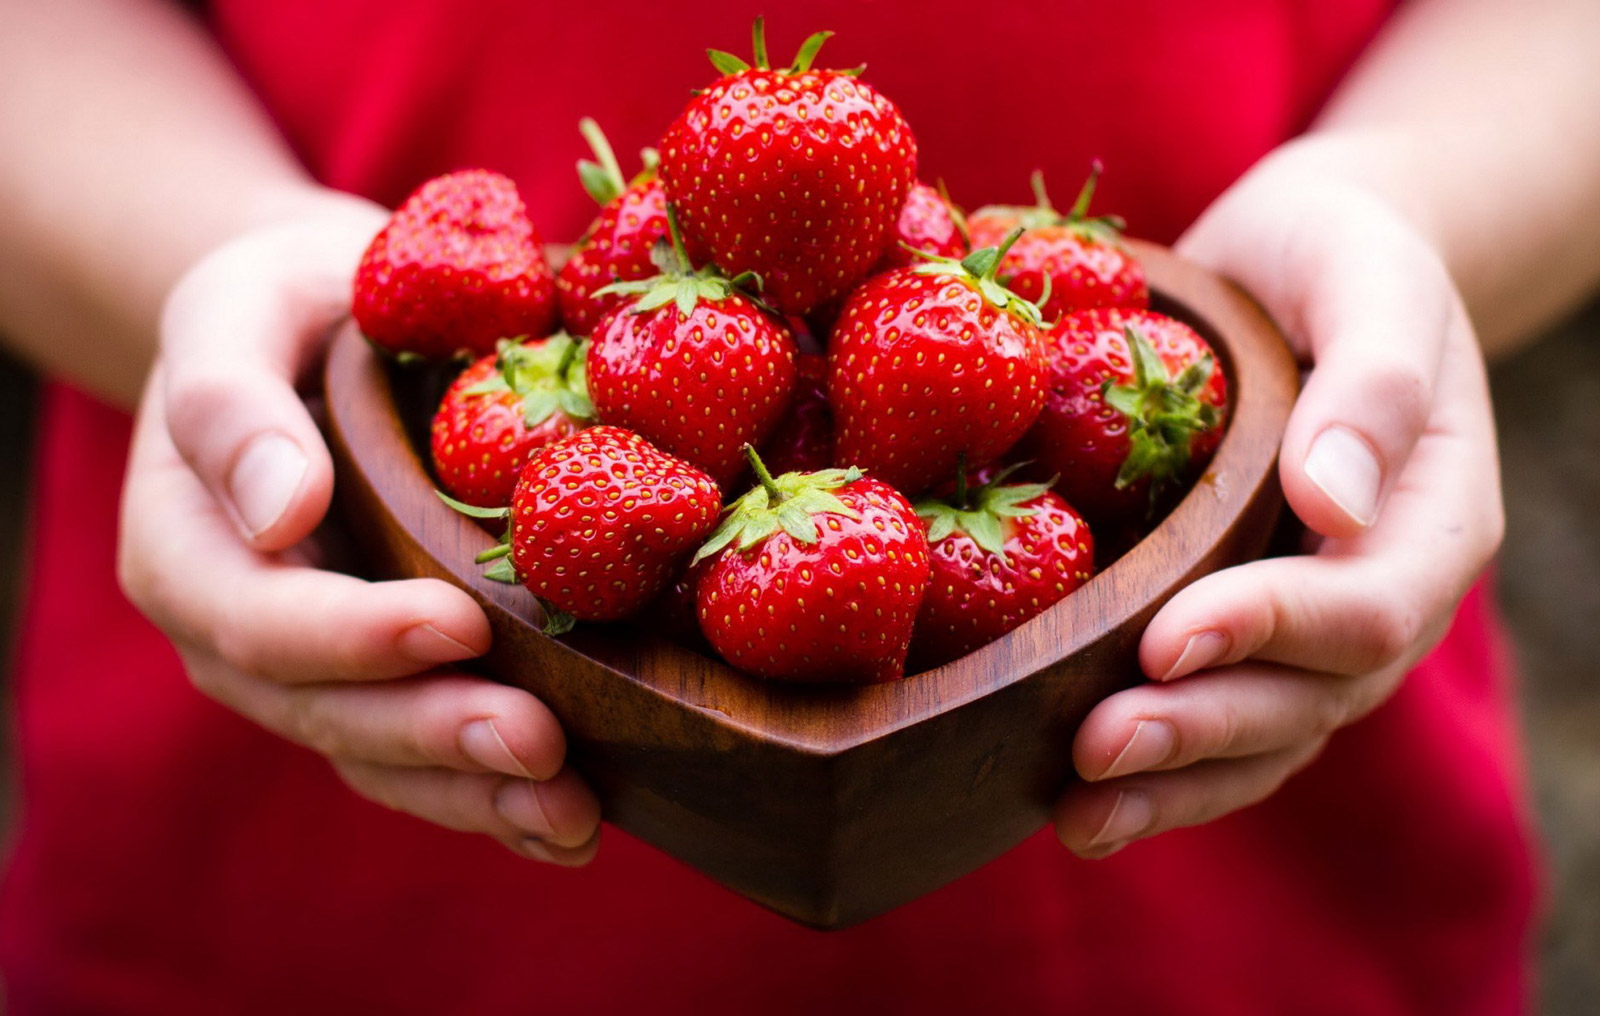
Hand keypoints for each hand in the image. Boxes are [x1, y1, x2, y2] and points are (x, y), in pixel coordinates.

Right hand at [117, 201, 601, 863]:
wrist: (325, 332)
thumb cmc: (287, 307)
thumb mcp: (239, 309)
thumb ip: (231, 401)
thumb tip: (277, 510)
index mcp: (188, 546)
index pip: (259, 618)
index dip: (355, 636)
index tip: (459, 623)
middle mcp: (239, 632)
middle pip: (328, 711)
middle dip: (435, 734)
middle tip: (540, 745)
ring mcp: (313, 673)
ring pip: (382, 758)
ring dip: (477, 796)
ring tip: (571, 815)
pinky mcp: (381, 685)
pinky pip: (425, 759)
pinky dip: (494, 798)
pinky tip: (571, 824)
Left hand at [1053, 144, 1504, 856]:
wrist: (1309, 263)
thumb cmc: (1340, 255)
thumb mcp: (1369, 277)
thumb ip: (1372, 385)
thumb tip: (1334, 505)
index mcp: (1435, 518)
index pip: (1367, 606)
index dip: (1269, 632)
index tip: (1166, 638)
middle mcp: (1382, 592)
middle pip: (1310, 700)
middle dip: (1202, 731)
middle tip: (1094, 751)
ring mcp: (1316, 628)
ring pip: (1264, 738)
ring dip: (1173, 784)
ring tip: (1076, 818)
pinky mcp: (1247, 631)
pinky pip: (1221, 721)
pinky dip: (1160, 771)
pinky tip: (1073, 802)